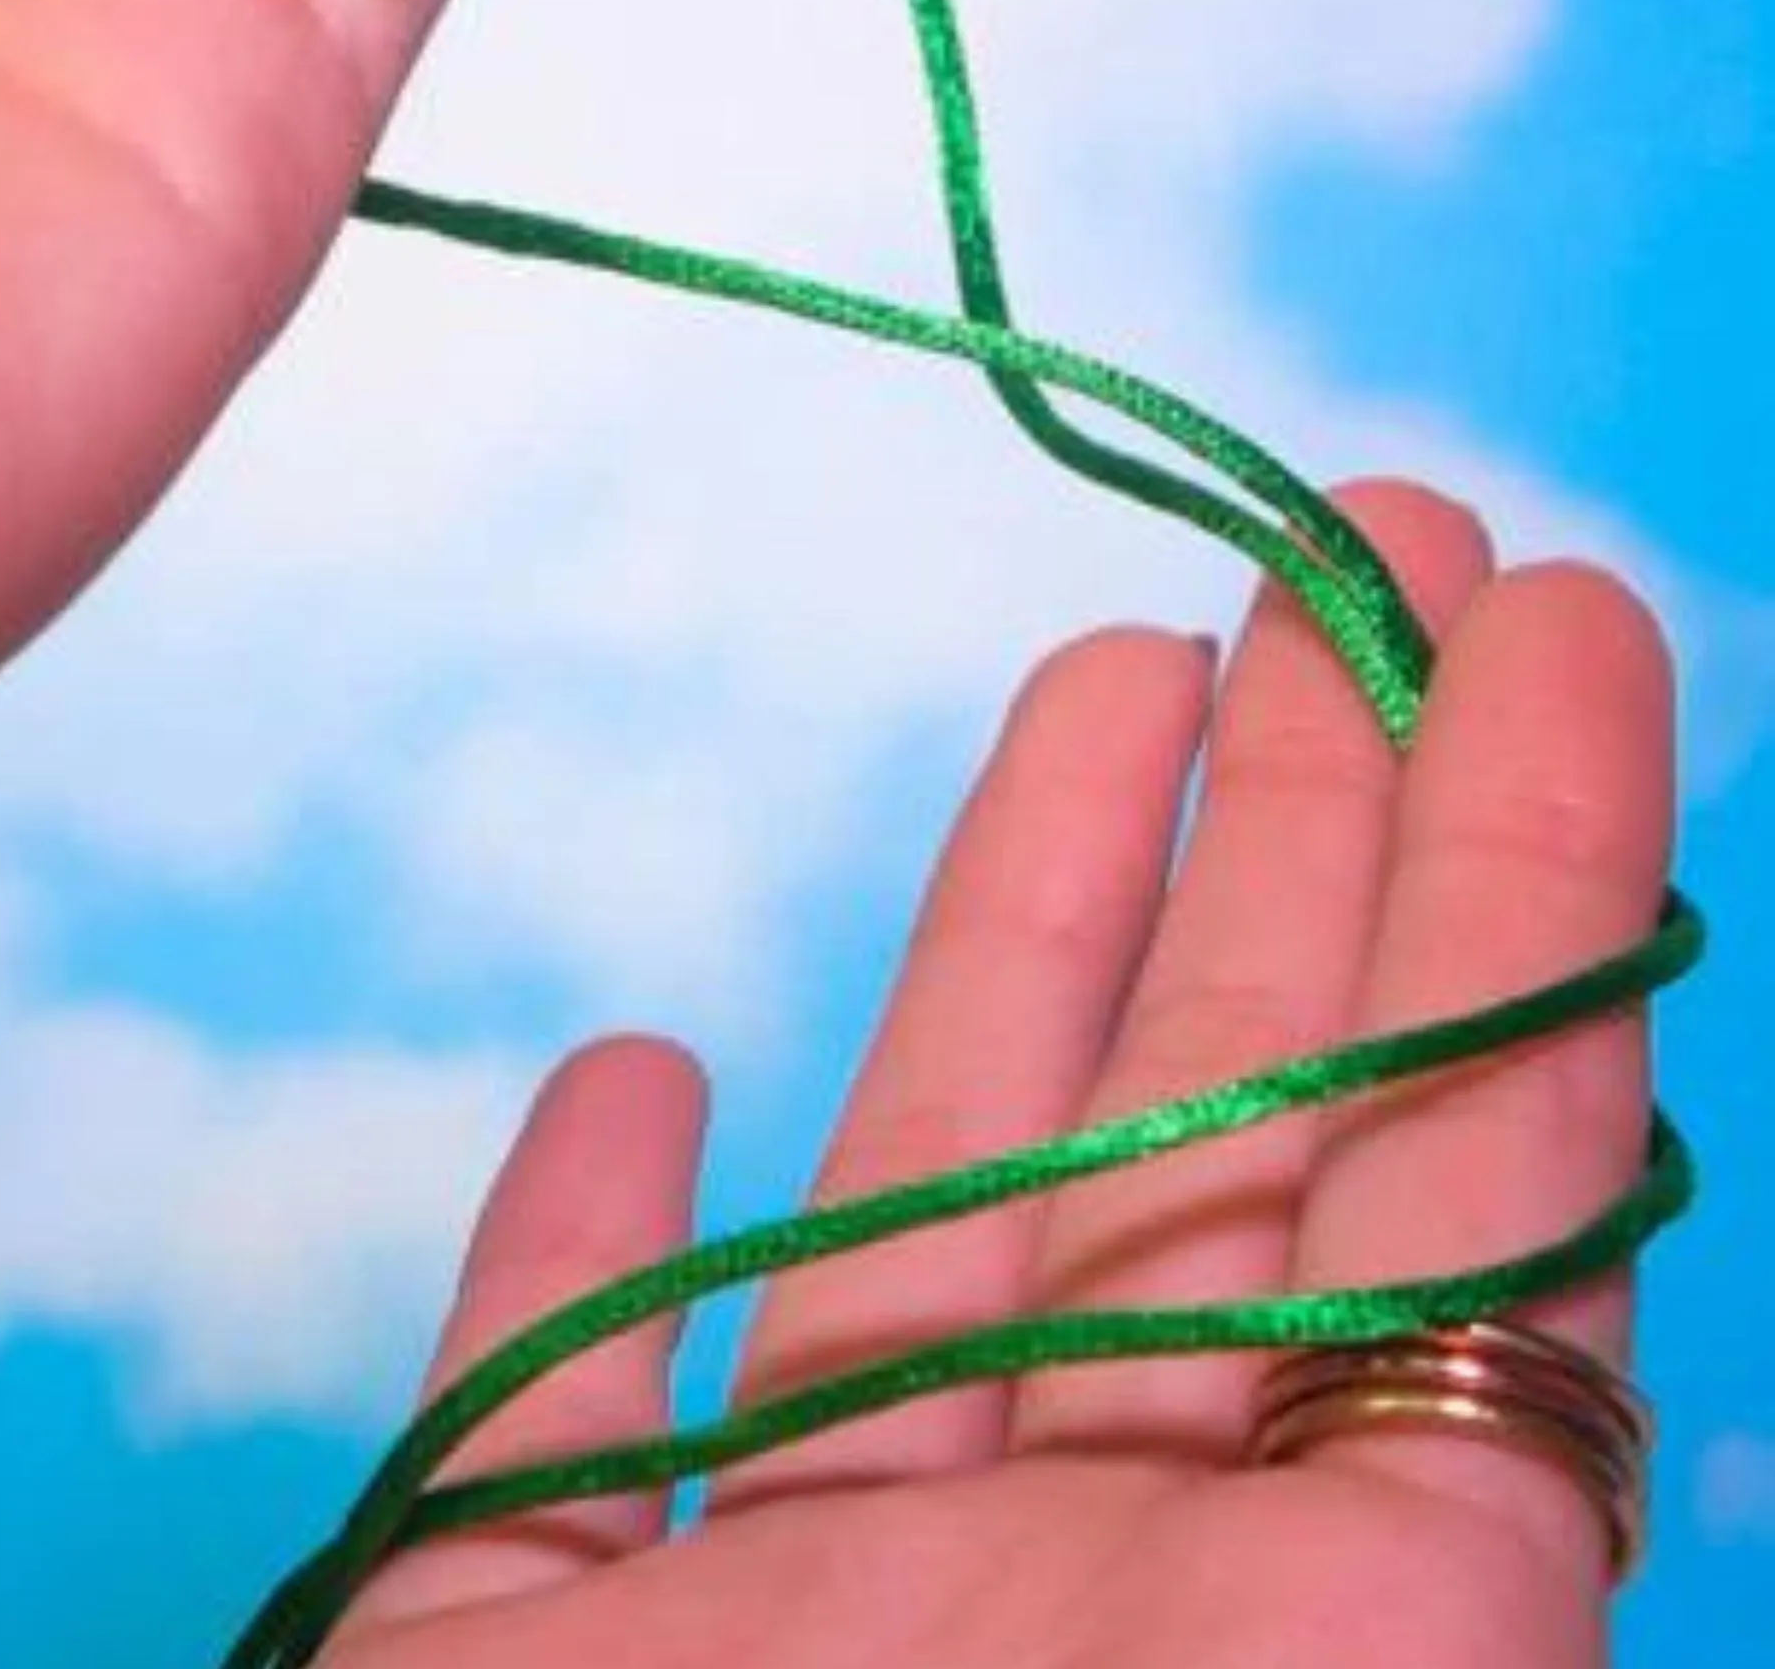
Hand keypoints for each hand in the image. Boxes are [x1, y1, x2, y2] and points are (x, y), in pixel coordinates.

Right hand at [340, 487, 1672, 1668]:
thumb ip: (1454, 1417)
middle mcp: (1060, 1618)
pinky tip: (638, 1062)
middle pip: (1213, 1155)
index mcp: (1293, 1629)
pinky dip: (588, 1238)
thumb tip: (1584, 1159)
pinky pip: (555, 1407)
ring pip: (915, 1231)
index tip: (1541, 609)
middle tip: (1358, 533)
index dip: (1517, 885)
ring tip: (1115, 661)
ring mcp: (790, 1639)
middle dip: (1310, 822)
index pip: (1459, 1191)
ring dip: (1017, 937)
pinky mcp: (505, 1657)